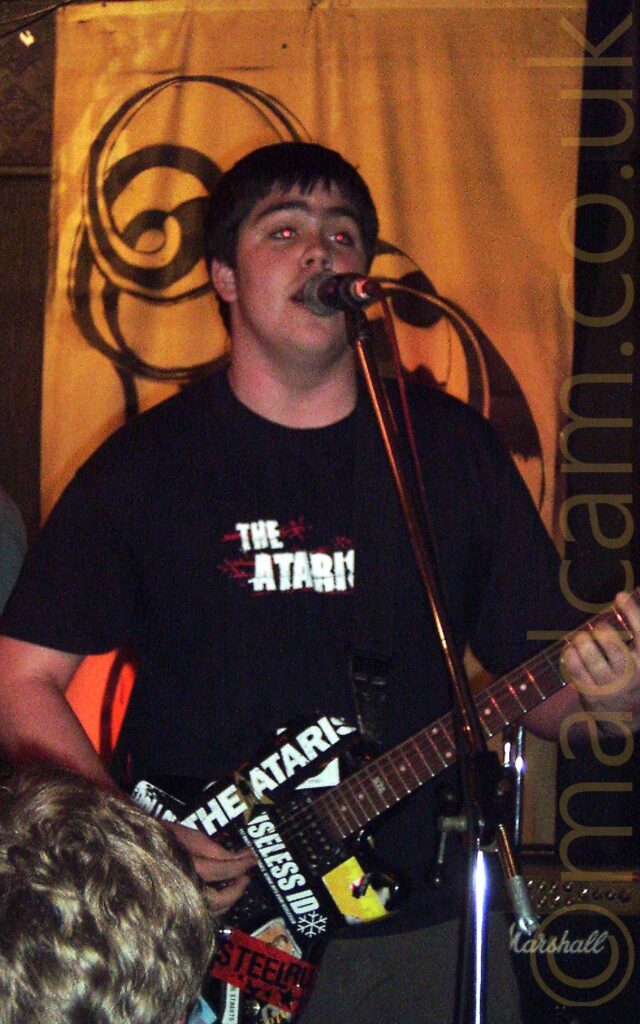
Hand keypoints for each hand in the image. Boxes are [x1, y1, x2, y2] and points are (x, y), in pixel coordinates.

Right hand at [166, 820, 256, 912]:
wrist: (131, 848)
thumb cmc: (161, 836)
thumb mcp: (190, 836)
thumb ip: (215, 850)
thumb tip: (239, 859)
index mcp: (187, 868)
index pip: (223, 870)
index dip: (241, 865)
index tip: (253, 858)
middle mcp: (183, 891)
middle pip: (220, 900)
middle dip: (237, 889)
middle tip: (246, 875)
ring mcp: (177, 904)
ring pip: (211, 911)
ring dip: (228, 899)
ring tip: (235, 883)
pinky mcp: (173, 910)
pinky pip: (200, 912)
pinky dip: (214, 905)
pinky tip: (220, 894)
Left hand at [562, 591, 639, 734]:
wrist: (626, 716)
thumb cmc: (633, 676)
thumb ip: (636, 631)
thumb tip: (623, 596)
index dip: (632, 611)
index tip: (619, 595)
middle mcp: (631, 674)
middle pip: (614, 647)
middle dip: (604, 633)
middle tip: (599, 628)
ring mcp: (610, 686)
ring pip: (593, 657)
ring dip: (584, 643)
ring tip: (582, 638)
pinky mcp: (591, 693)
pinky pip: (576, 670)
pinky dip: (571, 657)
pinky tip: (571, 651)